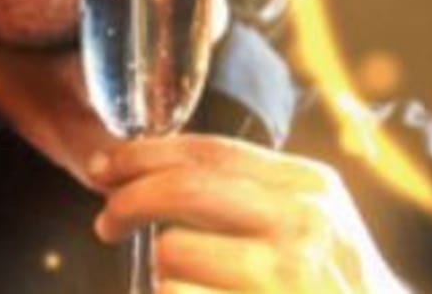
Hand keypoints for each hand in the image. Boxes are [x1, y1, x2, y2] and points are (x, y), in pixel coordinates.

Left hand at [90, 135, 410, 292]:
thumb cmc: (328, 279)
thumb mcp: (308, 221)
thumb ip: (247, 191)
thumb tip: (148, 173)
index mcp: (308, 185)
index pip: (209, 152)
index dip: (143, 155)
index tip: (104, 168)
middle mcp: (304, 221)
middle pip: (183, 190)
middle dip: (128, 203)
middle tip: (107, 223)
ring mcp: (289, 271)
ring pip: (173, 252)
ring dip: (163, 270)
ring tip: (186, 281)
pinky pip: (176, 293)